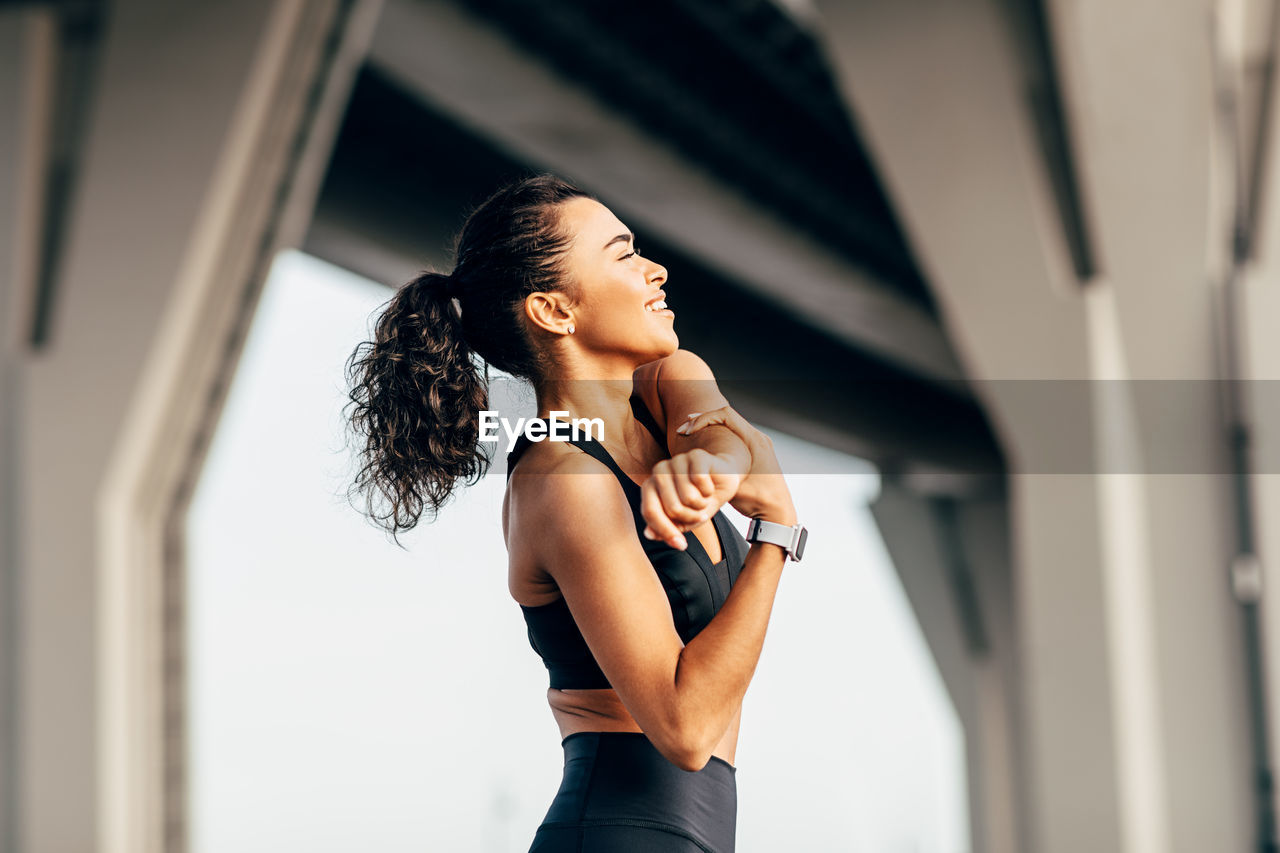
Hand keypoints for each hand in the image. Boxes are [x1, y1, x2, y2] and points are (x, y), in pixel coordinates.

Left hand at [640, 449, 742, 549]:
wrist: (723, 479)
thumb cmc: (699, 500)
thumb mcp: (684, 520)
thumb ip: (665, 528)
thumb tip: (649, 535)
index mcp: (650, 487)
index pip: (650, 513)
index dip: (666, 532)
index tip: (682, 545)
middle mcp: (659, 471)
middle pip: (671, 508)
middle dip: (690, 517)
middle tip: (699, 513)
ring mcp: (676, 460)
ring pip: (688, 497)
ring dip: (701, 504)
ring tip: (704, 498)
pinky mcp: (694, 455)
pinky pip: (701, 482)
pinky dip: (709, 491)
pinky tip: (709, 486)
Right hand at [676, 405, 794, 523]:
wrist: (778, 513)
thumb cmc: (759, 500)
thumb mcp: (734, 486)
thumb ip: (716, 473)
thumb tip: (692, 464)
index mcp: (755, 441)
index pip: (726, 415)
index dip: (703, 419)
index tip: (688, 431)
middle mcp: (759, 439)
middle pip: (727, 417)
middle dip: (703, 420)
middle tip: (683, 428)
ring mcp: (759, 445)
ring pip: (730, 426)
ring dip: (710, 428)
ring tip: (690, 433)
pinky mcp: (757, 453)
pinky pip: (735, 436)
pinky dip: (719, 437)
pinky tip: (706, 446)